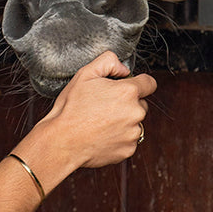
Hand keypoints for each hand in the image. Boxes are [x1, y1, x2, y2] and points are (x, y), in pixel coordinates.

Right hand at [39, 51, 155, 169]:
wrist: (63, 142)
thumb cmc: (71, 109)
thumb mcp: (84, 75)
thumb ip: (108, 62)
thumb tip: (124, 69)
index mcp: (127, 92)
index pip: (149, 83)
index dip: (138, 82)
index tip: (128, 86)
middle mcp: (135, 113)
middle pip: (141, 103)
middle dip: (127, 103)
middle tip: (104, 105)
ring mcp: (133, 133)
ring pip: (135, 122)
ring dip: (123, 121)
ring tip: (100, 122)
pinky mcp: (129, 150)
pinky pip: (129, 139)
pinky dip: (119, 137)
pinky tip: (101, 134)